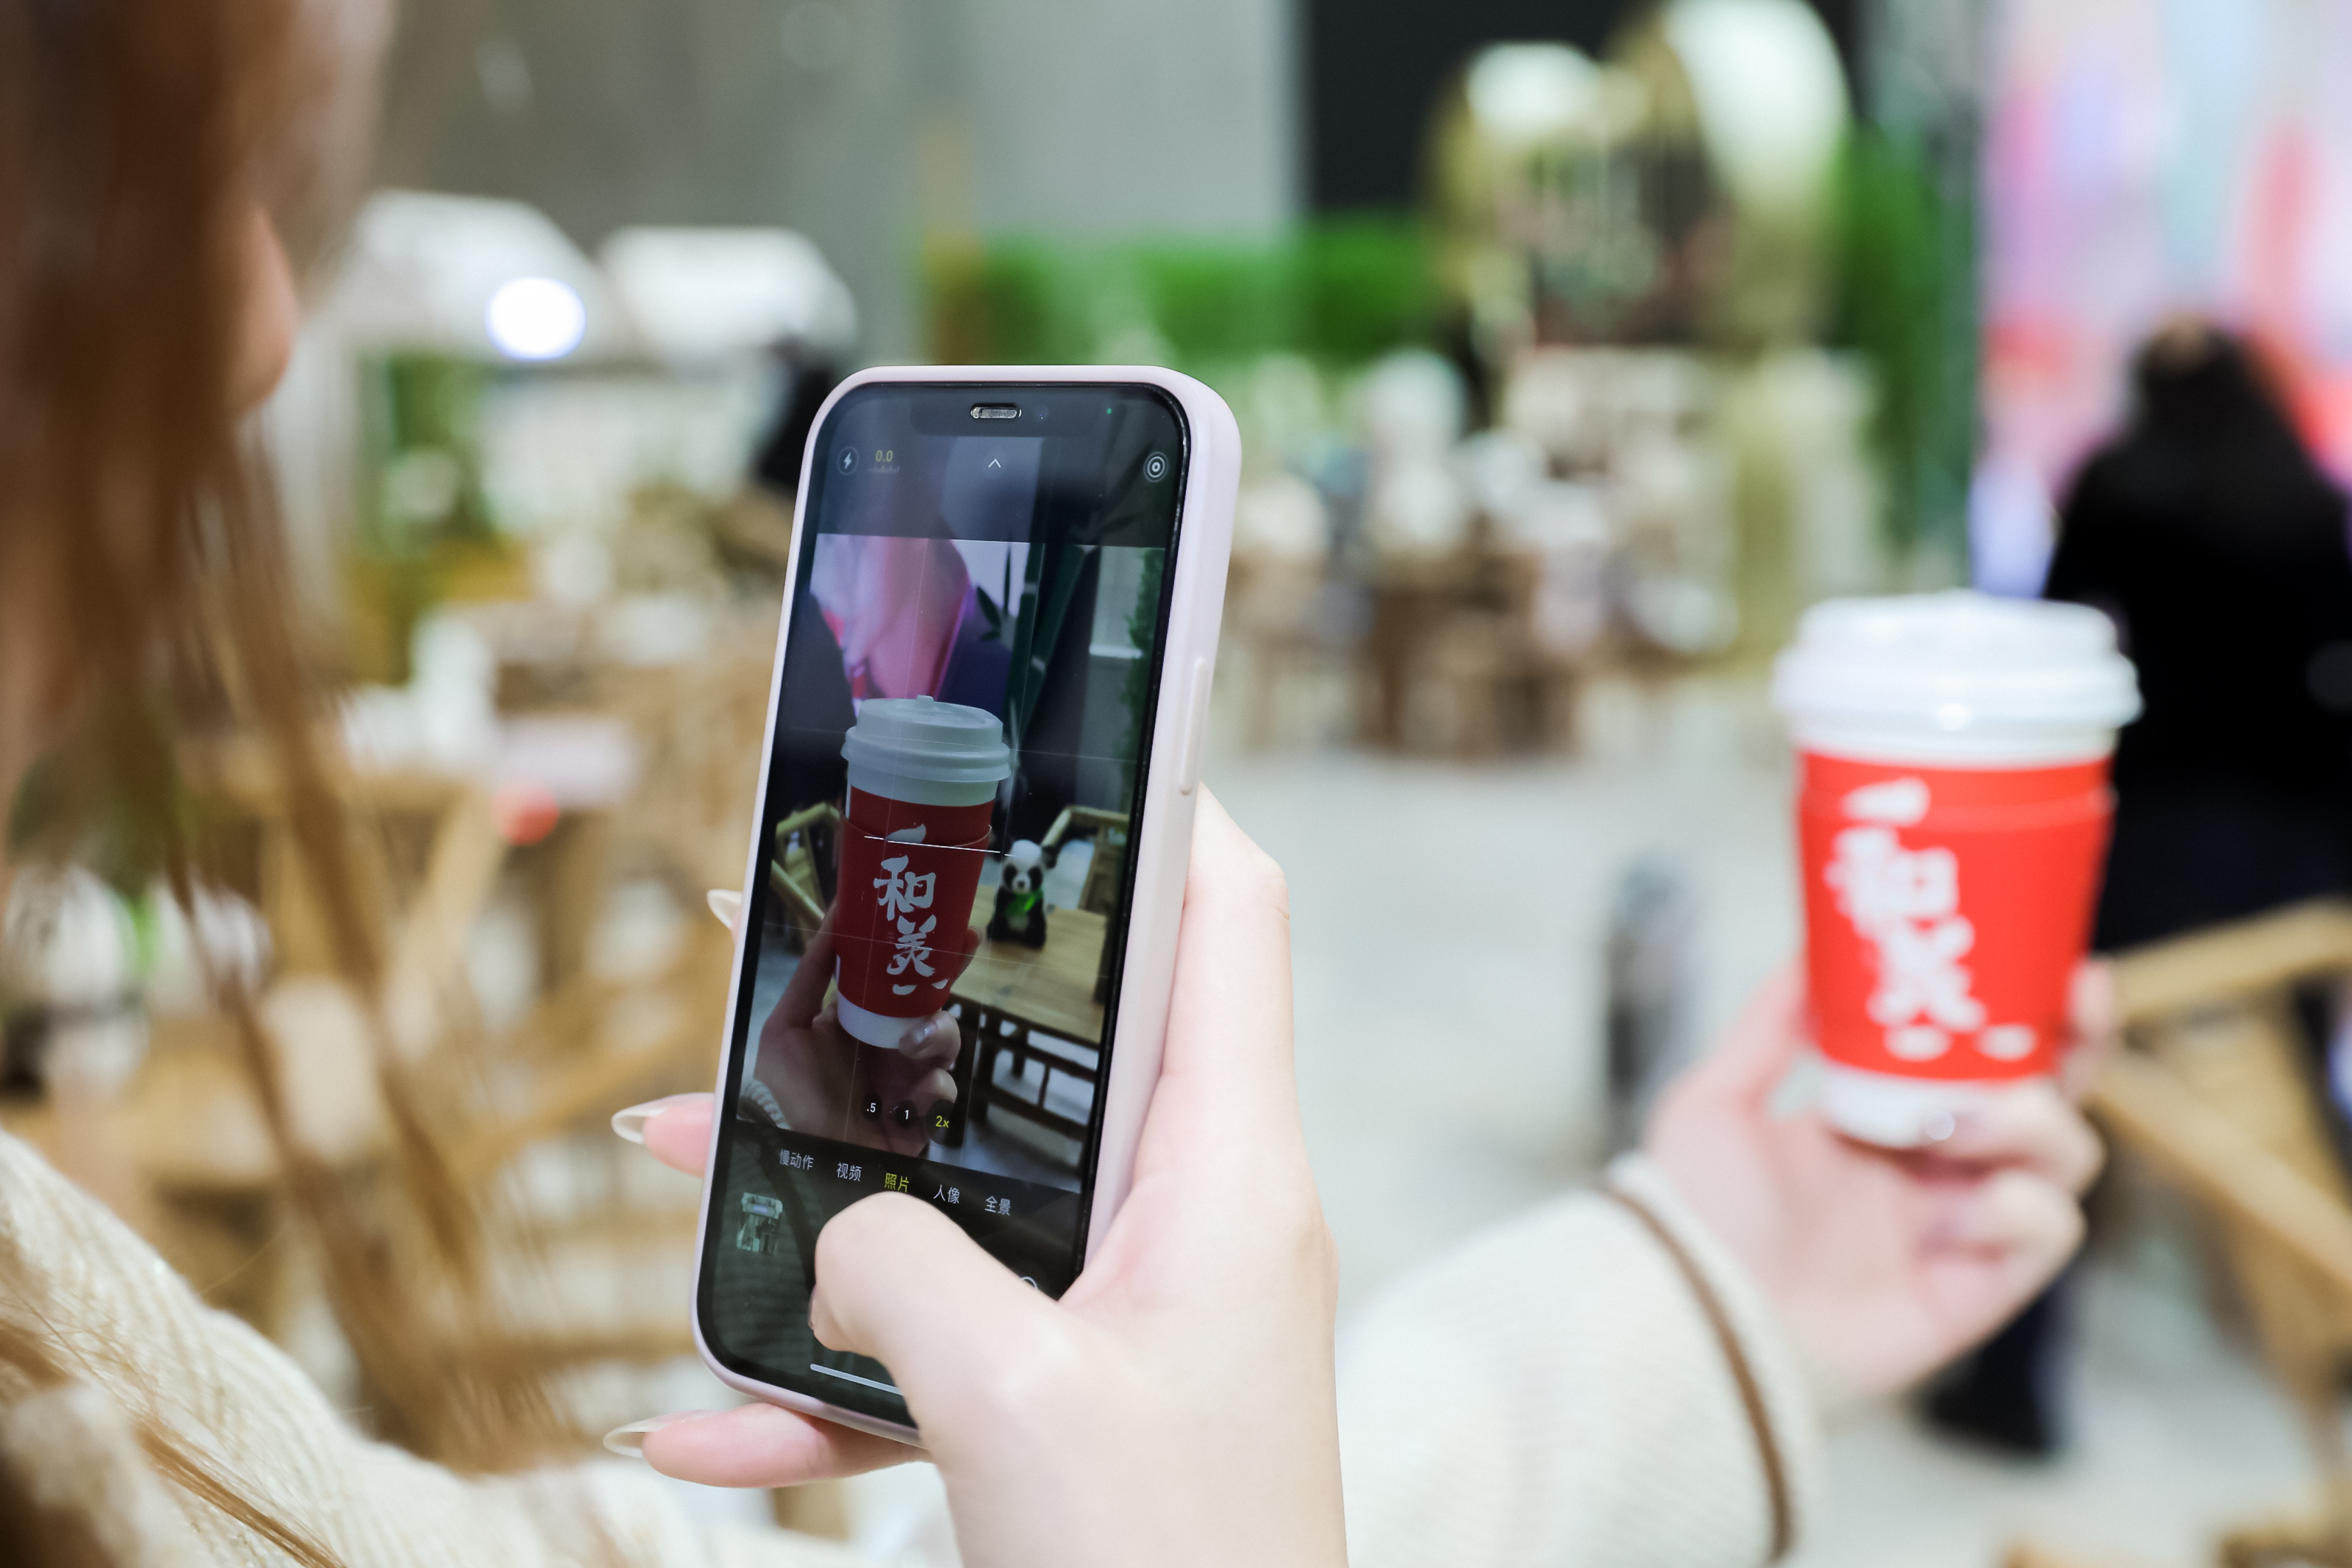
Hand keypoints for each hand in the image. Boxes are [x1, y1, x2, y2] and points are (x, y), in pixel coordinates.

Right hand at [613, 792, 1346, 1567]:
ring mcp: (1135, 1314)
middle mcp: (1194, 1222)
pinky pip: (941, 1354)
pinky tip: (699, 1421)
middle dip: (912, 1006)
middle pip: (1052, 1048)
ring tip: (675, 1153)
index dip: (1166, 809)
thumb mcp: (1013, 1407)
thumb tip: (840, 1239)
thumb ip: (900, 1277)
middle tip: (789, 945)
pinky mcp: (1079, 1402)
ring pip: (967, 1199)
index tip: (1068, 741)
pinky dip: (831, 1377)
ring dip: (828, 1191)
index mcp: (1227, 1177)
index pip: (1230, 921)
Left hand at [750, 917, 964, 1157]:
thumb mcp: (782, 1033)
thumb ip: (802, 977)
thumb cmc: (787, 1101)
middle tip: (966, 939)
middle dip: (947, 968)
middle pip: (925, 997)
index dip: (906, 946)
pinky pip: (944, 1088)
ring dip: (936, 1034)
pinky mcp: (924, 1113)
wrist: (808, 1169)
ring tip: (914, 1045)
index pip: (883, 976)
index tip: (926, 915)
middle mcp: (881, 1043)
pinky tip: (911, 1101)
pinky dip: (932, 1090)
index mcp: (849, 1021)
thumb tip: (782, 911)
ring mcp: (905, 1076)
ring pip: (944, 1036)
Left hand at [1644, 962, 2109, 1401]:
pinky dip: (2017, 1206)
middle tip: (2076, 999)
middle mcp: (1935, 1168)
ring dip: (2027, 1121)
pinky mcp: (1979, 1288)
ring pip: (2065, 1154)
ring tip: (1947, 1129)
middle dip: (2079, 1042)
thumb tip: (1808, 951)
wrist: (1698, 1316)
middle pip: (2050, 1094)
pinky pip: (2049, 1231)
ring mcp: (1962, 1226)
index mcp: (1884, 1116)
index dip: (2028, 1006)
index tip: (2054, 958)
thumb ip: (1767, 1026)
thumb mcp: (1714, 1101)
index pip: (1980, 1052)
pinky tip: (1953, 1214)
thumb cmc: (1695, 1218)